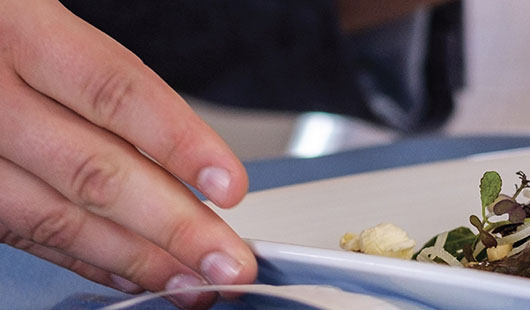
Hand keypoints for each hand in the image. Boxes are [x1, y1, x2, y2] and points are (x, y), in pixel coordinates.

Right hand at [0, 1, 253, 307]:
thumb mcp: (52, 28)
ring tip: (192, 280)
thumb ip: (116, 90)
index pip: (116, 92)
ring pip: (55, 216)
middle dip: (172, 225)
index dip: (180, 144)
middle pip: (92, 170)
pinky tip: (134, 271)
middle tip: (228, 257)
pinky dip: (87, 257)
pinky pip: (25, 233)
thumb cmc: (5, 34)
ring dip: (135, 257)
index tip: (231, 186)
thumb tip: (199, 164)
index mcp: (22, 31)